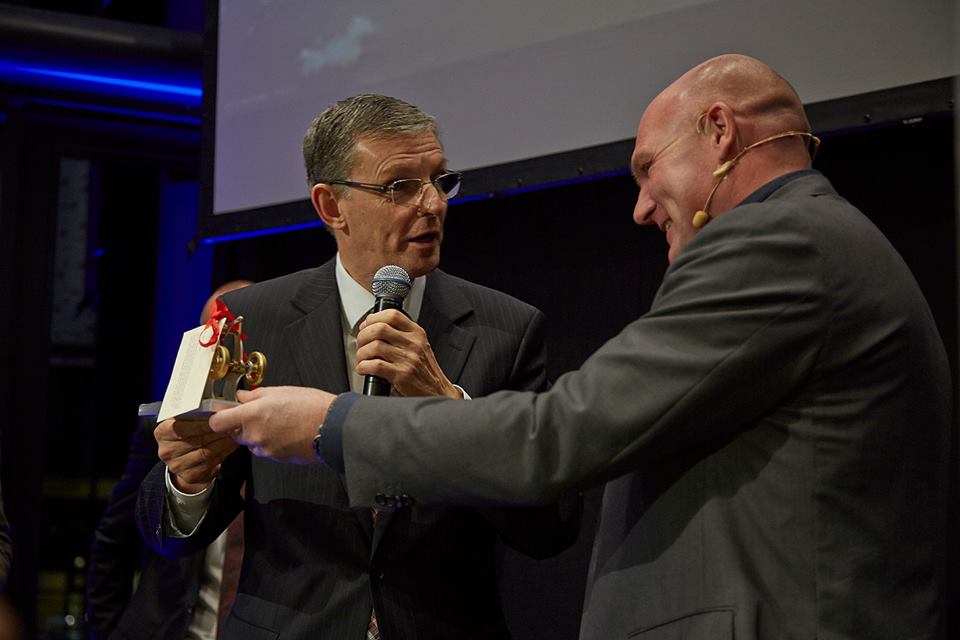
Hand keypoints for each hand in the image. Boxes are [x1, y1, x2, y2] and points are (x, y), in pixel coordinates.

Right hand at [155, 418, 238, 492]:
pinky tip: (231, 445)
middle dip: (217, 431)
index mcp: (162, 433)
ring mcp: (177, 465)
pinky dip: (224, 452)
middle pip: (196, 440)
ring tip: (234, 433)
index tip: (217, 418)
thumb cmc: (187, 434)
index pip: (180, 427)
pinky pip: (211, 463)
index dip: (201, 423)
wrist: (184, 459)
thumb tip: (216, 407)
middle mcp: (166, 451)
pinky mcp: (190, 475)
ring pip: (205, 452)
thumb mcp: (185, 420)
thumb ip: (195, 414)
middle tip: (231, 424)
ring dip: (223, 442)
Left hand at [208, 386, 335, 463]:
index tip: (224, 412)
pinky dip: (272, 442)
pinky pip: (267, 450)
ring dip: (259, 434)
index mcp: (252, 415)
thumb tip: (243, 397)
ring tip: (280, 422)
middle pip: (235, 433)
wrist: (333, 428)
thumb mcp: (281, 391)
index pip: (218, 422)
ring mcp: (266, 450)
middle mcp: (255, 435)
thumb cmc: (312, 407)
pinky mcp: (277, 459)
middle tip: (261, 413)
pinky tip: (287, 431)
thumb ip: (255, 395)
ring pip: (252, 442)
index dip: (219, 417)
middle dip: (243, 424)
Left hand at [356, 309, 460, 397]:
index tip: (366, 326)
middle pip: (379, 329)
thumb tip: (374, 328)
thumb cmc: (426, 371)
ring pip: (375, 346)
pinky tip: (364, 369)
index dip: (373, 318)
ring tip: (362, 359)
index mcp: (417, 333)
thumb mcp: (420, 346)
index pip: (392, 315)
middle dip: (363, 336)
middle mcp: (413, 344)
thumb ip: (402, 335)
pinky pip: (375, 365)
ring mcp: (408, 359)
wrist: (438, 392)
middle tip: (360, 344)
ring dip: (361, 353)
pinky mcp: (402, 375)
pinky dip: (364, 367)